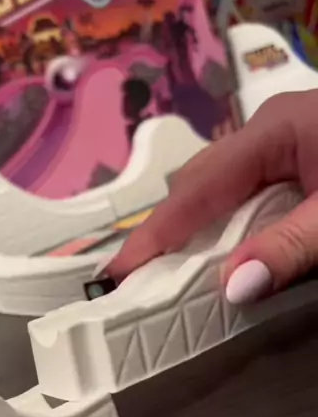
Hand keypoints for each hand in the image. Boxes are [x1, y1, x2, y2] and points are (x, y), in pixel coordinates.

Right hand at [108, 91, 317, 302]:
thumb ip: (289, 248)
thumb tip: (231, 287)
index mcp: (273, 131)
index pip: (198, 187)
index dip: (156, 232)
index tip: (118, 272)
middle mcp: (268, 130)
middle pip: (200, 182)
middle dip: (168, 230)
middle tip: (139, 280)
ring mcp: (284, 141)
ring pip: (223, 187)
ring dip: (199, 229)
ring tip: (172, 274)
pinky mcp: (301, 156)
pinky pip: (248, 191)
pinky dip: (229, 224)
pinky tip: (228, 249)